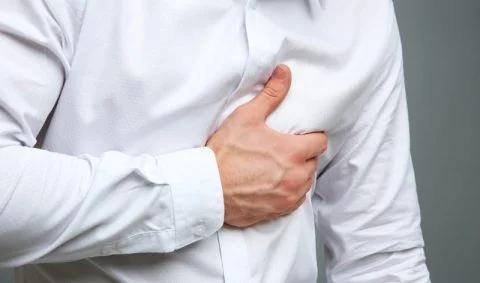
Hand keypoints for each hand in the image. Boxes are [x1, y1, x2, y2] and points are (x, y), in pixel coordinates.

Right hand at [207, 65, 327, 227]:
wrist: (207, 189)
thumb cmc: (225, 153)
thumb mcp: (246, 117)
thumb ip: (271, 95)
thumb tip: (285, 72)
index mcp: (293, 152)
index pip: (321, 142)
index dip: (311, 137)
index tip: (300, 136)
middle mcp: (296, 177)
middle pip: (313, 163)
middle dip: (303, 155)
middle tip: (285, 151)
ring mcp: (288, 197)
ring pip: (306, 182)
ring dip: (298, 174)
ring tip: (279, 168)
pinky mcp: (279, 211)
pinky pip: (295, 200)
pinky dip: (289, 192)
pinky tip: (273, 185)